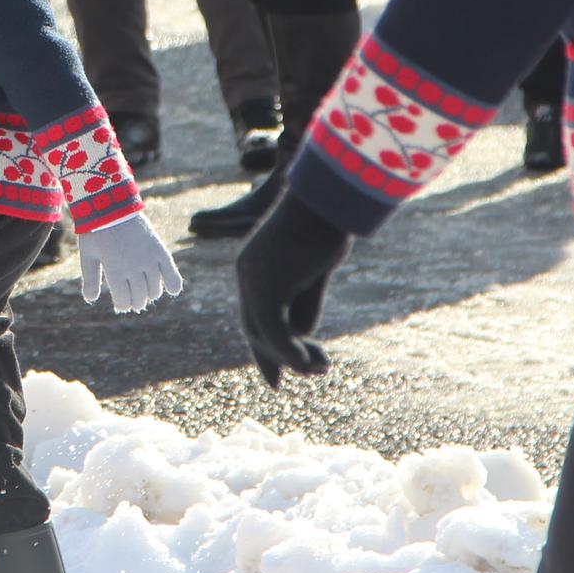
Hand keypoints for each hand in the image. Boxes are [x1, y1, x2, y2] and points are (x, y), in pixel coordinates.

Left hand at [79, 213, 184, 312]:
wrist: (112, 205)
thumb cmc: (96, 231)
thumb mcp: (88, 255)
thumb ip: (90, 278)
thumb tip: (91, 299)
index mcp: (115, 271)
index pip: (124, 300)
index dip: (123, 305)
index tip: (121, 303)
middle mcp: (134, 268)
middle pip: (139, 297)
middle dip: (136, 302)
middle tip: (133, 301)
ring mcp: (148, 260)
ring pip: (154, 289)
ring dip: (150, 294)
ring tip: (145, 292)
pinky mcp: (159, 250)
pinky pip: (171, 273)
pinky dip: (173, 284)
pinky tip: (172, 290)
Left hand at [235, 192, 350, 386]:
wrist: (326, 198)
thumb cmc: (325, 224)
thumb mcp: (315, 268)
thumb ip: (304, 300)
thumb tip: (301, 337)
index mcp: (255, 265)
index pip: (253, 312)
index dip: (265, 345)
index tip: (277, 374)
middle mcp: (247, 274)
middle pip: (253, 327)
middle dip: (276, 357)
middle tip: (315, 370)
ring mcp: (254, 280)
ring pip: (263, 334)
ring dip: (294, 357)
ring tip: (323, 365)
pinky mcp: (267, 288)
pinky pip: (275, 332)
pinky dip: (293, 353)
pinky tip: (316, 361)